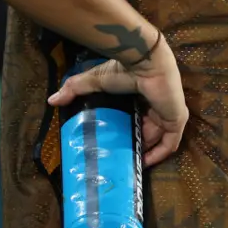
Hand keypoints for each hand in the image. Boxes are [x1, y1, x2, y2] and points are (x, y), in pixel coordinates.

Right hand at [48, 38, 188, 167]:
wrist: (146, 62)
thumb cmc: (124, 69)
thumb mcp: (95, 80)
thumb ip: (75, 89)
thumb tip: (51, 100)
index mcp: (141, 96)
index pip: (137, 119)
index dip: (127, 133)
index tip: (113, 145)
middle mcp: (156, 106)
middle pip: (147, 132)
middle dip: (135, 146)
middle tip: (119, 160)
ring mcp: (168, 113)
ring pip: (158, 140)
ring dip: (145, 152)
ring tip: (127, 165)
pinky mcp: (176, 120)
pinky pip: (170, 144)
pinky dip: (158, 155)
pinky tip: (143, 164)